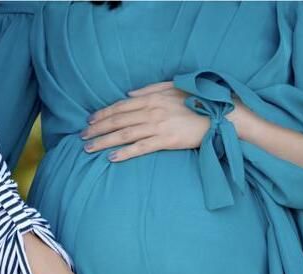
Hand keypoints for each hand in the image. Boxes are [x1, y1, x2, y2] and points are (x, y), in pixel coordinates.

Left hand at [81, 82, 209, 161]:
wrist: (219, 115)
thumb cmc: (197, 101)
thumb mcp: (173, 87)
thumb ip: (149, 89)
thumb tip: (128, 94)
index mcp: (152, 98)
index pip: (120, 106)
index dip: (102, 114)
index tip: (90, 121)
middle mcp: (151, 111)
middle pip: (117, 120)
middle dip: (97, 128)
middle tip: (82, 136)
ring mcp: (158, 126)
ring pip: (124, 134)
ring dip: (104, 141)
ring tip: (89, 149)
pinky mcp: (166, 141)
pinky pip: (140, 148)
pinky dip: (124, 153)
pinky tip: (111, 158)